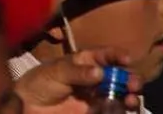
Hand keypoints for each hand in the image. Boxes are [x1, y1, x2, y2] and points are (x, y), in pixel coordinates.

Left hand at [14, 48, 141, 112]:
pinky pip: (115, 111)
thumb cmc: (40, 82)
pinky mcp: (97, 112)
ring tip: (131, 99)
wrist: (29, 106)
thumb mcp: (55, 72)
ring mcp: (98, 96)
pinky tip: (122, 108)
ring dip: (131, 96)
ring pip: (122, 95)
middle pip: (120, 76)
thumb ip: (77, 72)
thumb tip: (100, 72)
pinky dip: (122, 110)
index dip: (118, 55)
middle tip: (133, 84)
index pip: (106, 55)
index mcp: (86, 61)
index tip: (126, 58)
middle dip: (131, 79)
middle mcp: (96, 78)